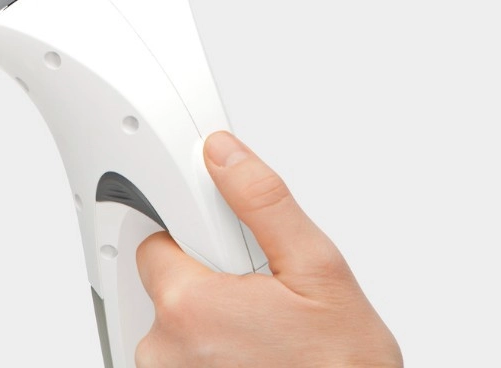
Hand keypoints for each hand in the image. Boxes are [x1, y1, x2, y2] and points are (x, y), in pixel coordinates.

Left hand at [134, 132, 401, 367]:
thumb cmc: (343, 366)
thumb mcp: (318, 268)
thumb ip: (262, 201)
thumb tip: (224, 155)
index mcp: (189, 306)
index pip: (157, 243)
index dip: (201, 240)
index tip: (233, 252)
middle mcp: (165, 352)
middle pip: (168, 289)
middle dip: (211, 286)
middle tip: (266, 301)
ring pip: (178, 332)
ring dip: (214, 329)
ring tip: (267, 338)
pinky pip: (186, 363)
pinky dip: (215, 359)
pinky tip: (257, 360)